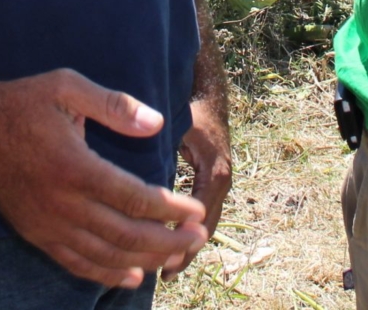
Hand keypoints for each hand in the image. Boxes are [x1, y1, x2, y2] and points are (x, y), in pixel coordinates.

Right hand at [0, 69, 205, 288]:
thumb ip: (114, 104)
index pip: (135, 198)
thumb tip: (156, 122)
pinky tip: (133, 277)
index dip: (171, 209)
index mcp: (75, 167)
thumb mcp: (66, 87)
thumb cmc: (22, 102)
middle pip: (127, 234)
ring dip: (146, 259)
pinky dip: (107, 274)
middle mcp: (63, 203)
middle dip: (169, 239)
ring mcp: (48, 224)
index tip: (196, 212)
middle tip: (199, 237)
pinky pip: (76, 263)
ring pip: (106, 254)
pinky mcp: (37, 234)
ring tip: (178, 255)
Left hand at [160, 98, 231, 279]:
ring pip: (207, 224)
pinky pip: (203, 214)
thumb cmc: (191, 108)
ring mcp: (219, 183)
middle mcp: (221, 180)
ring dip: (187, 245)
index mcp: (215, 170)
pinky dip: (189, 232)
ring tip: (166, 269)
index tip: (164, 255)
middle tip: (164, 274)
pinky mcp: (213, 183)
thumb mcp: (179, 128)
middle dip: (185, 250)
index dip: (182, 236)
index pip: (200, 213)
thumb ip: (163, 151)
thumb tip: (145, 184)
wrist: (211, 94)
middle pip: (207, 227)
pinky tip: (170, 245)